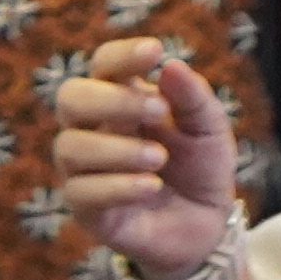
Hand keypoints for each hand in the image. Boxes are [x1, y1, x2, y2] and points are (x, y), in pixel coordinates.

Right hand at [45, 36, 235, 279]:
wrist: (206, 227)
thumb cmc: (201, 169)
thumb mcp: (210, 130)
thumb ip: (194, 99)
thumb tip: (171, 66)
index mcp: (121, 100)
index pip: (104, 65)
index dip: (122, 55)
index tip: (154, 52)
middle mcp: (93, 129)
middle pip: (70, 98)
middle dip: (110, 100)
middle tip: (156, 110)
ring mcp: (84, 170)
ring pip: (70, 146)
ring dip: (116, 148)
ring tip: (159, 158)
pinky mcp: (86, 209)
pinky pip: (82, 192)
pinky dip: (117, 186)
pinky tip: (152, 186)